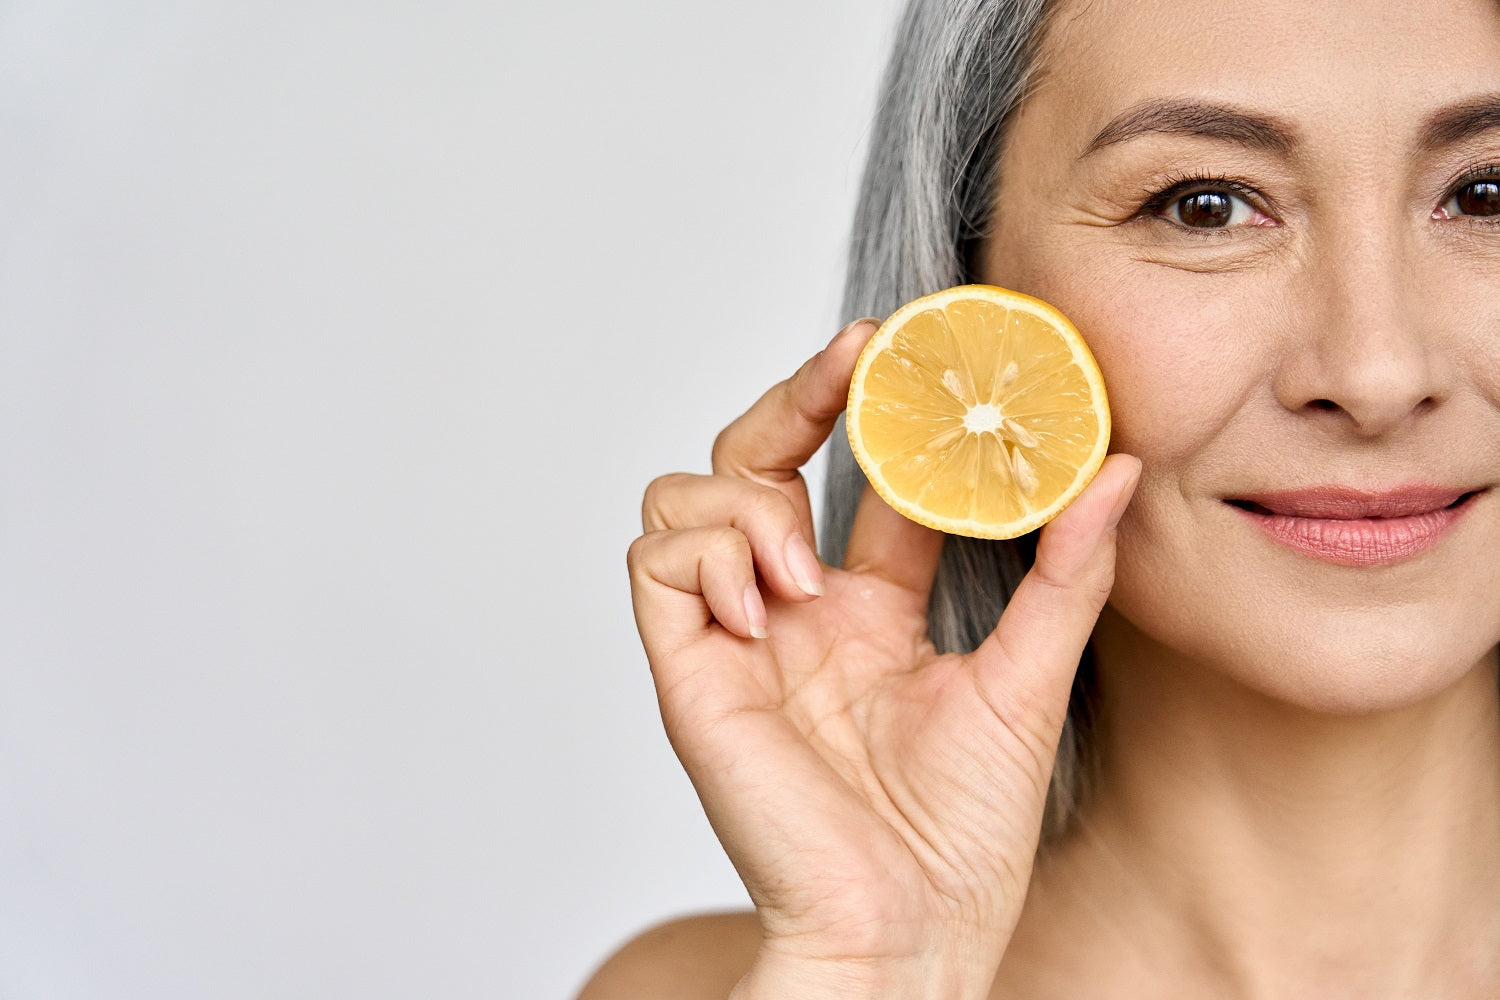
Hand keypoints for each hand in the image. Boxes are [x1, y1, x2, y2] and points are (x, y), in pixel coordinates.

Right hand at [627, 318, 1140, 998]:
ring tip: (804, 568)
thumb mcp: (1028, 679)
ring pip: (683, 498)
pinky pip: (656, 563)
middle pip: (753, 461)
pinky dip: (706, 554)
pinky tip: (766, 601)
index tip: (897, 345)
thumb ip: (1065, 572)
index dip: (863, 404)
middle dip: (792, 398)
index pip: (849, 477)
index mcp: (866, 610)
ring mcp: (735, 638)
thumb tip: (1117, 468)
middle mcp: (792, 612)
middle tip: (849, 359)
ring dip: (746, 499)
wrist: (908, 931)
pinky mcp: (688, 671)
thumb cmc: (963, 835)